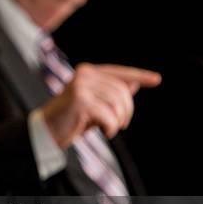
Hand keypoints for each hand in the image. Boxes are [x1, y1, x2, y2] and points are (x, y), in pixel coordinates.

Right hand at [41, 63, 160, 147]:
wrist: (46, 131)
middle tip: (121, 124)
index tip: (156, 80)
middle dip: (126, 111)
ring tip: (110, 128)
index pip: (119, 72)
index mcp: (87, 72)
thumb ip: (110, 94)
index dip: (139, 75)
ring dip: (118, 120)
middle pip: (121, 90)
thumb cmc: (70, 120)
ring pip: (117, 103)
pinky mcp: (80, 101)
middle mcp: (84, 75)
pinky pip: (109, 115)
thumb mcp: (94, 104)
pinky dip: (111, 127)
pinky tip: (104, 131)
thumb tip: (133, 85)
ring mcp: (81, 86)